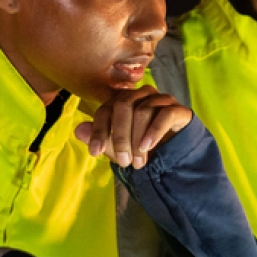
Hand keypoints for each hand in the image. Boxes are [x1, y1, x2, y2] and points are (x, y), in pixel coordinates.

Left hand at [75, 85, 191, 169]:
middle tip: (123, 161)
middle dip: (120, 136)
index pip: (105, 109)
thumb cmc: (141, 146)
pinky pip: (164, 114)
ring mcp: (161, 98)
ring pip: (143, 110)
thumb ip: (100, 138)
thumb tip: (78, 130)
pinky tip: (147, 147)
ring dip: (137, 139)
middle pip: (124, 105)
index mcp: (123, 100)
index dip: (98, 130)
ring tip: (138, 162)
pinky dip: (153, 132)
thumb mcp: (118, 148)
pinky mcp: (178, 108)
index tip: (95, 153)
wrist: (175, 151)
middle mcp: (141, 94)